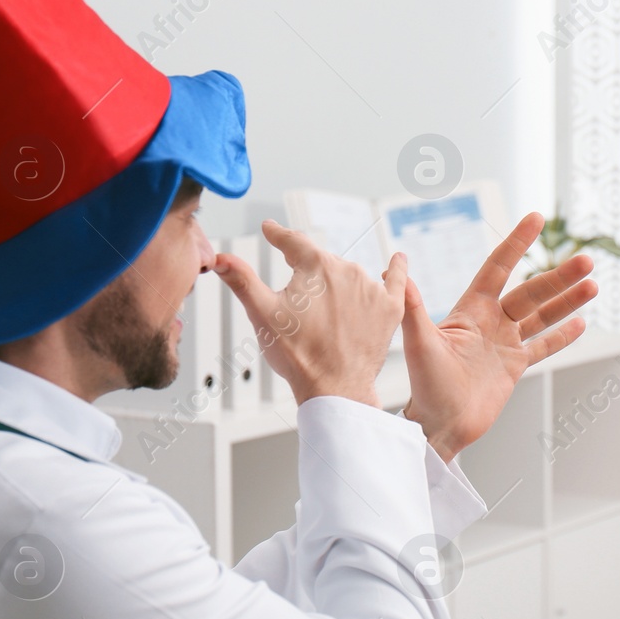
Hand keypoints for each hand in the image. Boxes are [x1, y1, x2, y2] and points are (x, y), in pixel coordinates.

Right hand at [215, 220, 404, 407]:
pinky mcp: (390, 309)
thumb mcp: (262, 314)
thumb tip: (220, 257)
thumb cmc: (298, 355)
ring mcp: (371, 289)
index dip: (278, 235)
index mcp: (315, 266)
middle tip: (296, 294)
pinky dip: (397, 269)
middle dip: (306, 270)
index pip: (293, 242)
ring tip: (324, 307)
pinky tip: (398, 259)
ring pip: (350, 275)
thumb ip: (242, 280)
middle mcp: (348, 270)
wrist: (335, 388)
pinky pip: (397, 281)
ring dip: (337, 282)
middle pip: (322, 262)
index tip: (270, 229)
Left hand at [400, 212, 597, 461]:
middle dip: (559, 277)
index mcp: (471, 310)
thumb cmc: (424, 386)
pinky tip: (581, 322)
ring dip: (567, 301)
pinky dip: (562, 335)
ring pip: (542, 316)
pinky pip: (543, 347)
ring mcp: (504, 344)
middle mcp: (491, 322)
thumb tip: (396, 266)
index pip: (499, 268)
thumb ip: (413, 306)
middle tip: (587, 261)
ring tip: (593, 285)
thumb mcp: (418, 342)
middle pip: (531, 291)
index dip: (518, 243)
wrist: (440, 425)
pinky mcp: (514, 367)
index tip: (536, 218)